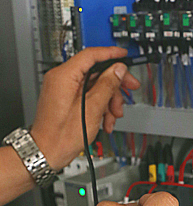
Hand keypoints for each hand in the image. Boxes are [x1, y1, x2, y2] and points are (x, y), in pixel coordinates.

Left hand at [31, 47, 139, 171]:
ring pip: (95, 86)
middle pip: (96, 72)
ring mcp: (64, 89)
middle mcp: (62, 79)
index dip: (111, 54)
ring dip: (109, 100)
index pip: (91, 55)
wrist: (49, 152)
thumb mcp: (92, 108)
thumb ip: (107, 85)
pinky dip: (100, 106)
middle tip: (129, 89)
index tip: (124, 55)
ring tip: (113, 116)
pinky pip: (88, 96)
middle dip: (114, 84)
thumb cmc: (63, 135)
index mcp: (64, 76)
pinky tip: (105, 120)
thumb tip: (117, 70)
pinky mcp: (67, 100)